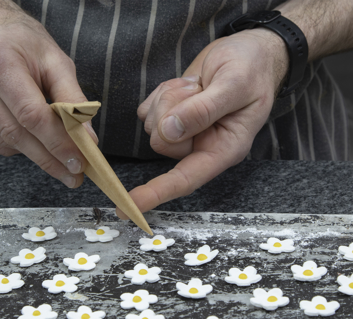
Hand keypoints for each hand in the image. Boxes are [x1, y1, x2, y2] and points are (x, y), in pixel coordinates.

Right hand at [0, 3, 96, 187]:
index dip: (58, 143)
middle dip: (50, 159)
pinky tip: (30, 136)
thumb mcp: (56, 62)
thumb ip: (73, 98)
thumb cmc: (25, 45)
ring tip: (60, 157)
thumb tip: (87, 138)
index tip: (79, 162)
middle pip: (17, 134)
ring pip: (6, 143)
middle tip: (75, 175)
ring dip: (37, 154)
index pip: (31, 114)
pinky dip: (19, 146)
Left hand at [117, 28, 288, 217]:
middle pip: (161, 143)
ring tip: (198, 86)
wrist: (249, 51)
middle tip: (197, 89)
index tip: (129, 205)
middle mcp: (201, 145)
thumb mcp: (236, 84)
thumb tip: (170, 131)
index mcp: (223, 149)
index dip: (157, 193)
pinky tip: (186, 85)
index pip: (186, 179)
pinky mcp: (170, 115)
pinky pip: (147, 109)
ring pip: (152, 124)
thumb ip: (205, 109)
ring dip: (169, 97)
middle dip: (172, 110)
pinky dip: (161, 92)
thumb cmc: (252, 68)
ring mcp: (183, 132)